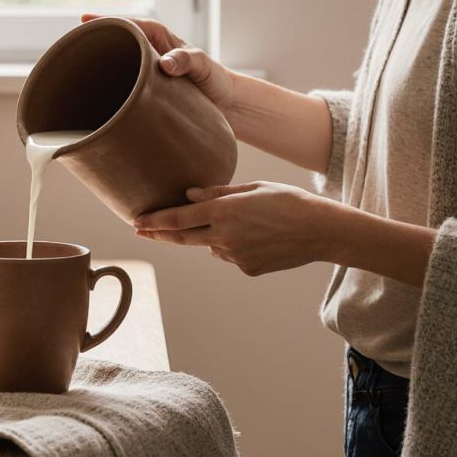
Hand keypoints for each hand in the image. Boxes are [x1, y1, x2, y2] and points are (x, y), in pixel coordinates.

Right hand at [81, 13, 235, 112]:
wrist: (227, 106)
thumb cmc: (216, 81)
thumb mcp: (204, 66)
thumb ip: (186, 60)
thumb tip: (165, 64)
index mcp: (160, 37)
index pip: (128, 24)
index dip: (105, 22)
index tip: (84, 21)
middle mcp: (149, 52)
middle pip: (116, 42)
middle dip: (95, 41)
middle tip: (70, 46)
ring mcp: (146, 72)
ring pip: (117, 64)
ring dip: (99, 66)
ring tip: (75, 70)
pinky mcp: (146, 91)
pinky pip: (123, 85)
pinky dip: (110, 87)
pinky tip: (96, 98)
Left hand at [133, 181, 346, 276]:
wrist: (320, 231)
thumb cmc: (289, 201)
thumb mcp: (254, 188)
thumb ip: (218, 191)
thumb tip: (189, 195)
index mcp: (225, 210)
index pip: (179, 218)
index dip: (155, 220)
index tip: (136, 220)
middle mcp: (225, 235)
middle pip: (183, 237)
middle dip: (159, 233)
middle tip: (140, 229)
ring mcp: (235, 256)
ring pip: (212, 245)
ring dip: (214, 235)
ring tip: (248, 222)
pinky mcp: (247, 268)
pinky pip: (231, 255)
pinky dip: (235, 245)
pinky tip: (259, 236)